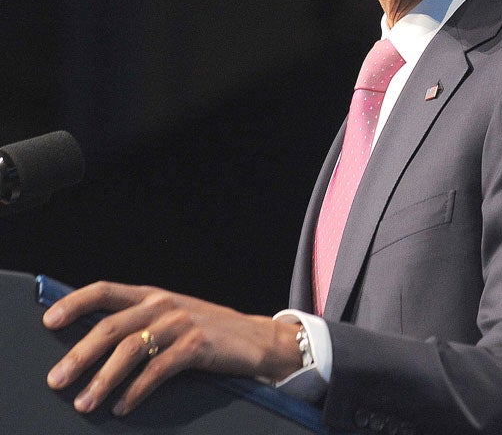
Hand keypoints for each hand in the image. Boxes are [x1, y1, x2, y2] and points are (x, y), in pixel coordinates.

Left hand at [43, 281, 302, 415]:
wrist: (257, 340)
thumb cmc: (209, 332)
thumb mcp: (172, 318)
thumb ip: (140, 323)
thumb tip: (92, 345)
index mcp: (153, 295)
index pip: (106, 290)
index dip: (76, 303)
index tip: (50, 321)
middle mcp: (163, 305)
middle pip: (110, 326)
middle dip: (79, 355)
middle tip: (57, 380)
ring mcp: (181, 323)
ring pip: (130, 350)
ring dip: (103, 380)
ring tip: (86, 402)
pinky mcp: (197, 345)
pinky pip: (158, 370)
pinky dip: (136, 390)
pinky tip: (123, 406)